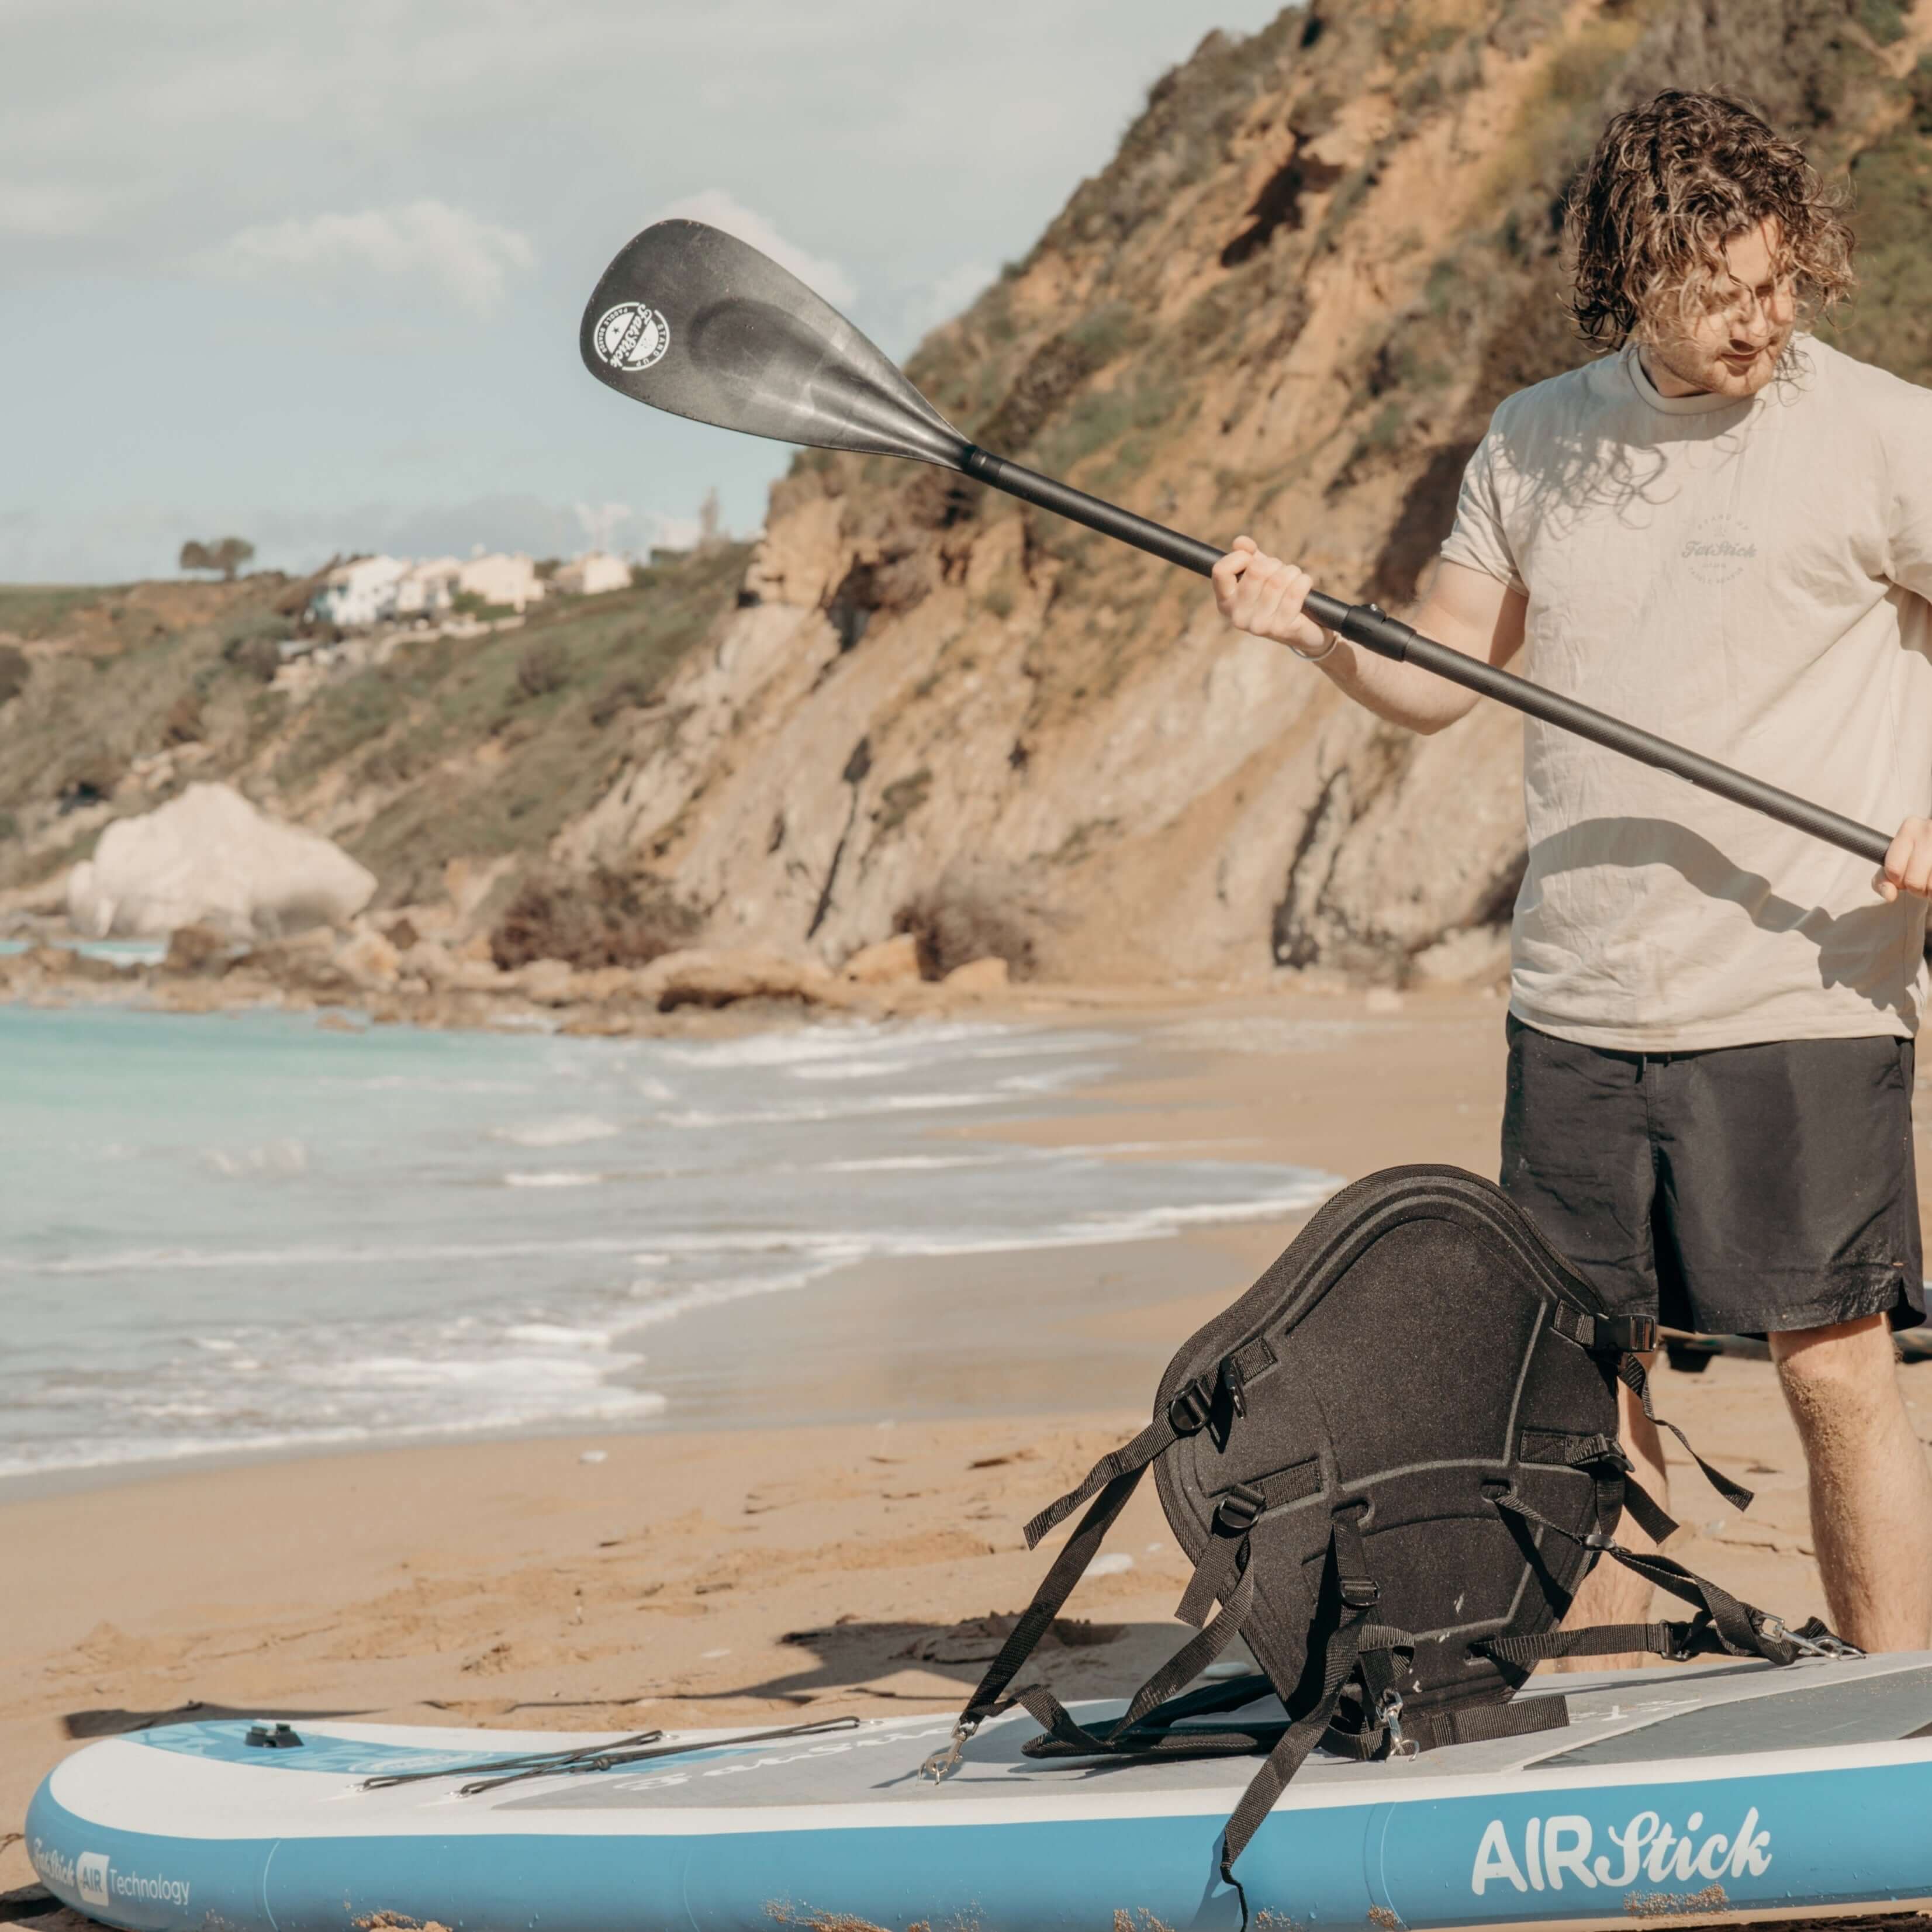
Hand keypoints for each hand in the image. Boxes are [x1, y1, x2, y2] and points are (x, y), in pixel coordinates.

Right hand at [1211, 536, 1330, 658]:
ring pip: (1278, 579)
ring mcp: (1258, 625)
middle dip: (1275, 564)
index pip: (1221, 570)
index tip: (1252, 560)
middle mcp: (1237, 617)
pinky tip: (1304, 586)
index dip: (1240, 557)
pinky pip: (1296, 590)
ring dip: (1292, 572)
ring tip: (1294, 579)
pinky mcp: (1281, 629)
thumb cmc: (1278, 598)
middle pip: (1256, 570)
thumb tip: (1240, 542)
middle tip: (1281, 572)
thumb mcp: (1260, 575)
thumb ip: (1249, 557)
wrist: (1303, 631)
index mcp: (1225, 602)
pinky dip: (1304, 581)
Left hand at [1875, 817, 1931, 901]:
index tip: (1902, 876)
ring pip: (1931, 886)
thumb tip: (1889, 895)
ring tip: (1931, 880)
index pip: (1893, 868)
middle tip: (1921, 880)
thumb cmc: (1918, 854)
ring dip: (1930, 891)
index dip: (1896, 880)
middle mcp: (1930, 830)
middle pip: (1913, 881)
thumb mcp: (1896, 861)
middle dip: (1915, 888)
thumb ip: (1884, 880)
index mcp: (1910, 827)